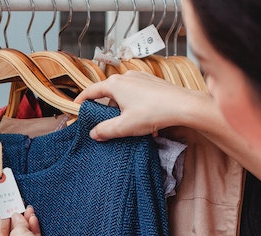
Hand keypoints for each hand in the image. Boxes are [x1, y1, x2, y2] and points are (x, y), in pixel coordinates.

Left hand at [0, 205, 67, 235]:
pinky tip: (33, 220)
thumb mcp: (18, 235)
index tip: (6, 209)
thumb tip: (17, 217)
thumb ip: (17, 224)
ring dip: (26, 224)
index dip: (3, 221)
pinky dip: (33, 231)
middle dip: (16, 222)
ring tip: (28, 210)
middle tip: (18, 207)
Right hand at [74, 70, 209, 140]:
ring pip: (124, 95)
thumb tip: (93, 133)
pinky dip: (136, 107)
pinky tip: (145, 121)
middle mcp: (127, 77)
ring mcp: (141, 78)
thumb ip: (105, 130)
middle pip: (109, 94)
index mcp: (115, 84)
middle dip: (107, 109)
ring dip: (124, 110)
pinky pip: (137, 95)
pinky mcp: (153, 83)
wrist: (183, 106)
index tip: (77, 106)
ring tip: (130, 126)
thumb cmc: (153, 112)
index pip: (92, 91)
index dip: (82, 100)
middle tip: (105, 123)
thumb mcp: (124, 126)